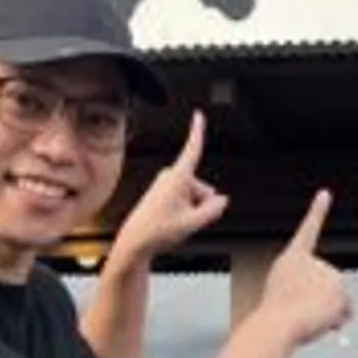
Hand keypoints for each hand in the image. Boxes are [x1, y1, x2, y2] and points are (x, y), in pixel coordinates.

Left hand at [110, 110, 227, 266]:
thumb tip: (222, 200)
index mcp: (177, 177)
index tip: (198, 114)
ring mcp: (166, 184)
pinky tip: (173, 223)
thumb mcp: (193, 223)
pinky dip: (186, 211)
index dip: (198, 131)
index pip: (192, 150)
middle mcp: (171, 176)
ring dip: (193, 209)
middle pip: (203, 187)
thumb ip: (214, 209)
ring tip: (175, 223)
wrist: (135, 243)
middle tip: (185, 221)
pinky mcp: (164, 193)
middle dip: (201, 204)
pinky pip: (186, 199)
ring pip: (195, 195)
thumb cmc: (158, 231)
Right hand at [255, 190, 351, 345]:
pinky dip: (339, 317)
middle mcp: (312, 260)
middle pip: (327, 282)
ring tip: (307, 316)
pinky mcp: (339, 286)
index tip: (325, 193)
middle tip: (301, 310)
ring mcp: (327, 272)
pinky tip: (322, 320)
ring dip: (328, 311)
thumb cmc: (274, 315)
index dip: (318, 210)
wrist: (278, 324)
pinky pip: (346, 310)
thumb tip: (330, 306)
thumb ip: (304, 292)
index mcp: (292, 259)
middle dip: (321, 299)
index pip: (307, 230)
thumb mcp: (284, 298)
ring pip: (337, 298)